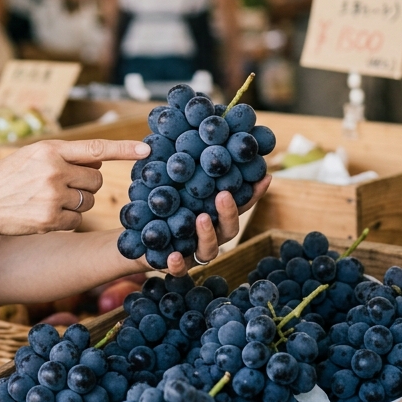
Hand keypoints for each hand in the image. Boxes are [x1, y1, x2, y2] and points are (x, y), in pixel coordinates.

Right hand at [0, 139, 149, 241]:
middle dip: (87, 184)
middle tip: (61, 186)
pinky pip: (76, 221)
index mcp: (50, 149)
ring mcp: (52, 196)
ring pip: (89, 201)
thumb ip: (63, 155)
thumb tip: (99, 159)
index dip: (125, 149)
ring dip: (76, 203)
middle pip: (97, 179)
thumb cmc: (5, 179)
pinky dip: (65, 221)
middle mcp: (53, 170)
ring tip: (47, 200)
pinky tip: (43, 216)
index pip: (96, 148)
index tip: (147, 149)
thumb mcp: (31, 156)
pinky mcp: (49, 220)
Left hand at [146, 175, 272, 276]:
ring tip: (200, 218)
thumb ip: (186, 168)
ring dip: (207, 234)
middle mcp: (210, 235)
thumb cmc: (159, 205)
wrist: (136, 236)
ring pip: (209, 249)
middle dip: (229, 212)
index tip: (265, 176)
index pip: (238, 205)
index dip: (253, 194)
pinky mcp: (173, 265)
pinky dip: (177, 264)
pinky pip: (179, 269)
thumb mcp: (171, 183)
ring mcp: (193, 252)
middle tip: (223, 194)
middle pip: (229, 228)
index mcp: (213, 215)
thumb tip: (191, 132)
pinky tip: (172, 255)